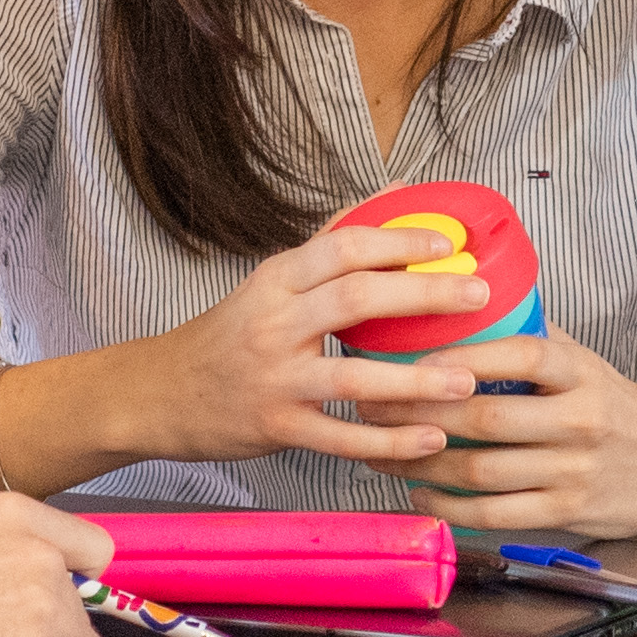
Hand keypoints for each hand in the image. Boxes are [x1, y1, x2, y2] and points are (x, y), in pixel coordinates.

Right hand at [118, 220, 514, 472]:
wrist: (157, 395)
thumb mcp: (268, 283)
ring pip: (352, 375)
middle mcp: (273, 323)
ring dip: (415, 380)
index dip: (399, 241)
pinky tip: (429, 440)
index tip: (450, 244)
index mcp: (276, 280)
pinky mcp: (275, 428)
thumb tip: (394, 195)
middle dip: (423, 295)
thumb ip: (328, 246)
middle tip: (478, 293)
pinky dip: (387, 441)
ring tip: (467, 379)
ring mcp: (274, 379)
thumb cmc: (225, 337)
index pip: (343, 247)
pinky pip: (340, 437)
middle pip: (356, 300)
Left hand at [329, 326, 636, 534]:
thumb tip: (462, 303)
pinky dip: (448, 506)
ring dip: (422, 461)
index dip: (460, 358)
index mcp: (581, 373)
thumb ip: (532, 339)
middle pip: (486, 417)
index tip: (408, 360)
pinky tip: (420, 490)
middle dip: (418, 413)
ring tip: (382, 450)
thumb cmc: (619, 408)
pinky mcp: (567, 513)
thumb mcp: (587, 363)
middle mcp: (580, 420)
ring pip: (482, 469)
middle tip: (371, 405)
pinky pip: (494, 514)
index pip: (519, 355)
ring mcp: (573, 470)